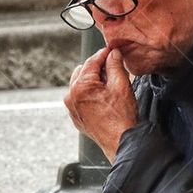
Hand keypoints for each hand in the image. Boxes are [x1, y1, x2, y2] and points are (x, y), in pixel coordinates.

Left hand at [64, 46, 137, 162]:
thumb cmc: (121, 118)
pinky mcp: (76, 117)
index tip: (112, 50)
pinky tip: (105, 99)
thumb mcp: (122, 85)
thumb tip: (113, 54)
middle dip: (97, 68)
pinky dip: (90, 94)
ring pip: (80, 84)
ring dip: (93, 81)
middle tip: (114, 70)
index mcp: (80, 86)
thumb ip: (115, 65)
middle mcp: (71, 96)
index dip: (104, 54)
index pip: (92, 61)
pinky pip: (80, 98)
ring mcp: (72, 108)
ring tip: (110, 87)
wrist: (120, 142)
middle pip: (83, 71)